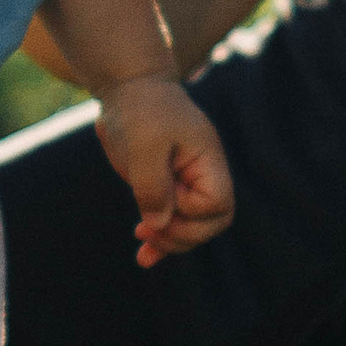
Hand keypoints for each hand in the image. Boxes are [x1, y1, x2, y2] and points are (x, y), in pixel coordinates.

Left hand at [93, 73, 233, 266]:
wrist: (127, 88)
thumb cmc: (140, 110)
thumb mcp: (144, 146)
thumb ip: (153, 185)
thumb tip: (159, 223)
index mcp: (208, 161)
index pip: (218, 204)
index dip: (193, 216)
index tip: (164, 205)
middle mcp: (202, 175)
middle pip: (210, 222)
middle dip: (182, 235)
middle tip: (147, 232)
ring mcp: (183, 182)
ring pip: (188, 225)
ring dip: (168, 242)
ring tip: (143, 250)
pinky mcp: (164, 186)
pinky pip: (169, 219)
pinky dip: (158, 238)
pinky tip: (143, 257)